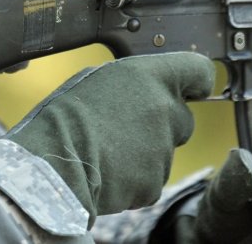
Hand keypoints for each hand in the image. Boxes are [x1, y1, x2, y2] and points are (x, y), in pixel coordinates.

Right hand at [5, 52, 214, 225]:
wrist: (52, 162)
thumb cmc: (66, 116)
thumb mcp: (99, 78)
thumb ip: (134, 82)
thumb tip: (142, 89)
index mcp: (151, 77)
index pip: (199, 70)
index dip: (197, 80)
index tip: (195, 88)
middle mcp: (165, 110)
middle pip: (183, 118)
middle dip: (163, 124)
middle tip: (127, 128)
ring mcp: (163, 148)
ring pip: (164, 151)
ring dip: (145, 153)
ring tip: (109, 150)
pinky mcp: (154, 182)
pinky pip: (151, 179)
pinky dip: (135, 180)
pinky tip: (109, 171)